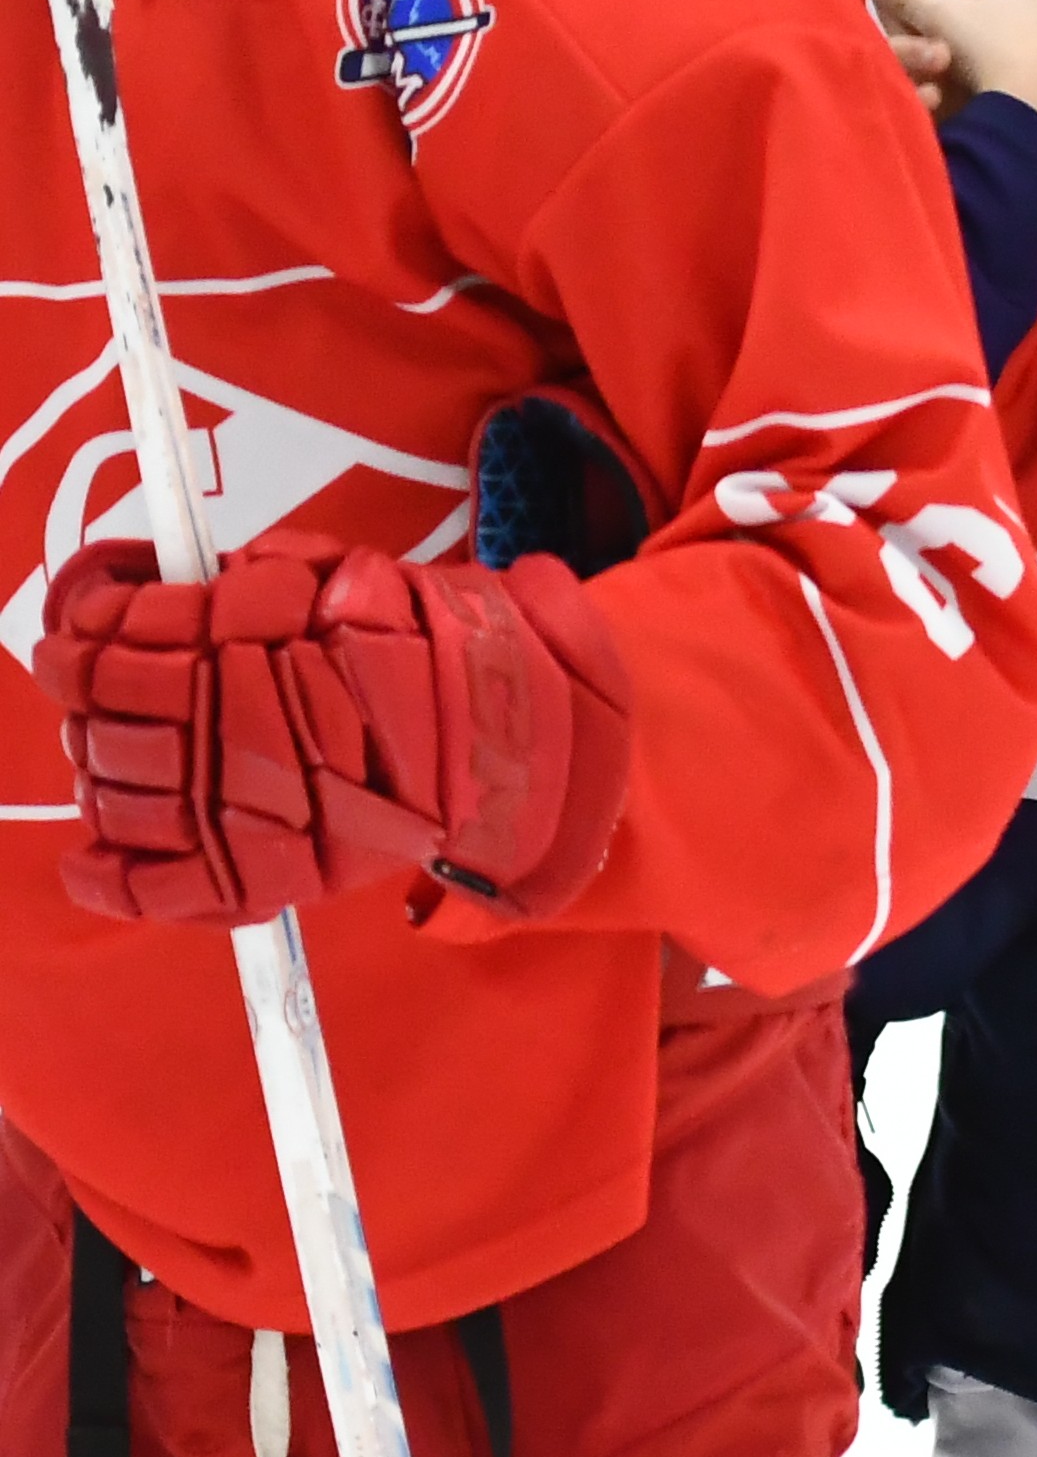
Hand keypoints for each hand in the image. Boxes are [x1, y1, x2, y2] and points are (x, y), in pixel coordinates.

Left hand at [40, 533, 633, 926]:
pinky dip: (109, 877)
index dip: (84, 622)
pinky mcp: (265, 873)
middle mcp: (240, 720)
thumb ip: (261, 570)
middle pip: (99, 711)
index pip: (114, 630)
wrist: (532, 743)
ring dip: (100, 770)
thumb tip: (160, 571)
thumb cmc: (450, 652)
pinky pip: (156, 887)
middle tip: (101, 681)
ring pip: (115, 790)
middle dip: (87, 695)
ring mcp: (248, 804)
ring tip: (121, 753)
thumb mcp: (352, 576)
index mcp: (257, 637)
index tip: (86, 618)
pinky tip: (94, 861)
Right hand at [864, 0, 1036, 168]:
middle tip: (931, 34)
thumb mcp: (939, 20)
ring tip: (957, 66)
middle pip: (1002, 2)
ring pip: (1024, 36)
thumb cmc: (989, 56)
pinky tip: (995, 91)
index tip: (908, 0)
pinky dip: (1019, 74)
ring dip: (991, 45)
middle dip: (964, 14)